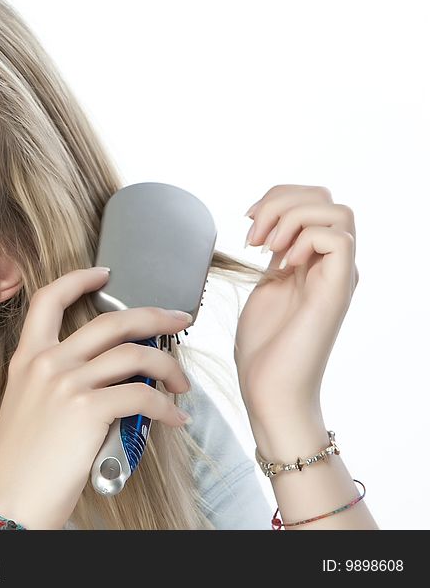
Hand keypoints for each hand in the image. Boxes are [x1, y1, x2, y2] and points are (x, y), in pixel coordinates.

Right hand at [0, 267, 193, 529]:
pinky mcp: (87, 410)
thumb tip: (112, 379)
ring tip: (181, 382)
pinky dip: (167, 406)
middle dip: (154, 315)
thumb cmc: (20, 465)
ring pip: (135, 354)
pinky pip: (143, 396)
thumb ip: (61, 383)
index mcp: (27, 359)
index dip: (79, 279)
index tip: (104, 274)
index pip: (49, 299)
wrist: (6, 502)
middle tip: (176, 318)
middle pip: (111, 320)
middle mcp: (46, 363)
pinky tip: (173, 417)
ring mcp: (66, 383)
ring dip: (168, 365)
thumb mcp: (29, 409)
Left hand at [236, 184, 359, 431]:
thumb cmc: (264, 348)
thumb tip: (268, 227)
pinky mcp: (336, 291)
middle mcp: (333, 264)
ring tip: (267, 248)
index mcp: (315, 260)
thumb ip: (275, 256)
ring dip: (291, 218)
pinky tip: (284, 264)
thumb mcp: (265, 287)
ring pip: (337, 211)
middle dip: (281, 201)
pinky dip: (305, 239)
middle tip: (255, 236)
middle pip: (325, 198)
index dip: (277, 199)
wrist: (269, 389)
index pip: (312, 201)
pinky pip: (338, 239)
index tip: (248, 225)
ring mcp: (338, 276)